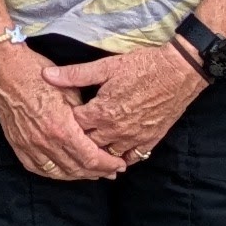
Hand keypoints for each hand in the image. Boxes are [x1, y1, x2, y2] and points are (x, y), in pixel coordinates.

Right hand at [0, 42, 110, 182]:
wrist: (4, 69)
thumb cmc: (38, 74)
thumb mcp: (70, 90)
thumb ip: (84, 116)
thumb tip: (97, 131)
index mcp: (61, 128)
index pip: (91, 158)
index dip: (108, 164)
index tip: (119, 164)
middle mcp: (45, 142)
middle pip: (77, 168)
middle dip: (98, 172)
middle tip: (112, 172)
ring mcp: (29, 146)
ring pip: (59, 173)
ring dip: (78, 175)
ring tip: (93, 174)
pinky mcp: (18, 145)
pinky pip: (39, 169)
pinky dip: (55, 174)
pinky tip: (65, 172)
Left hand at [65, 40, 206, 172]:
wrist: (179, 72)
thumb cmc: (143, 66)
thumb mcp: (106, 66)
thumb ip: (75, 74)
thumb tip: (46, 75)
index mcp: (102, 112)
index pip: (73, 126)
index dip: (64, 123)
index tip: (58, 120)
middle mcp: (116, 130)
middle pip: (88, 144)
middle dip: (77, 141)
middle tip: (68, 138)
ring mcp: (134, 138)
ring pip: (108, 156)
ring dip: (97, 154)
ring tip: (87, 151)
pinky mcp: (149, 140)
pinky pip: (132, 158)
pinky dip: (121, 159)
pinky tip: (113, 157)